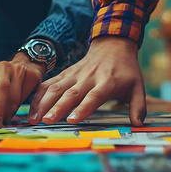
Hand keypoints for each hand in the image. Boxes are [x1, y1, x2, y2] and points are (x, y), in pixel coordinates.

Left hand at [0, 52, 44, 127]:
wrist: (25, 64)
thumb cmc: (2, 81)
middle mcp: (1, 69)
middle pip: (1, 89)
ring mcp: (17, 71)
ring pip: (15, 96)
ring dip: (9, 111)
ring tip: (4, 118)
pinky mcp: (30, 76)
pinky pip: (25, 97)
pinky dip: (18, 107)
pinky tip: (15, 108)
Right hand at [28, 36, 145, 125]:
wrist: (112, 46)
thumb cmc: (125, 70)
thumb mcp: (137, 86)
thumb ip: (138, 106)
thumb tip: (139, 125)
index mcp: (107, 82)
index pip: (94, 96)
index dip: (83, 108)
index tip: (72, 119)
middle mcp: (89, 77)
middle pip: (71, 93)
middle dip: (57, 108)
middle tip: (46, 121)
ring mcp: (75, 74)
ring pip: (56, 88)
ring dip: (44, 102)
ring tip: (34, 117)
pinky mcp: (66, 73)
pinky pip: (50, 83)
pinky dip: (39, 94)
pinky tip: (31, 107)